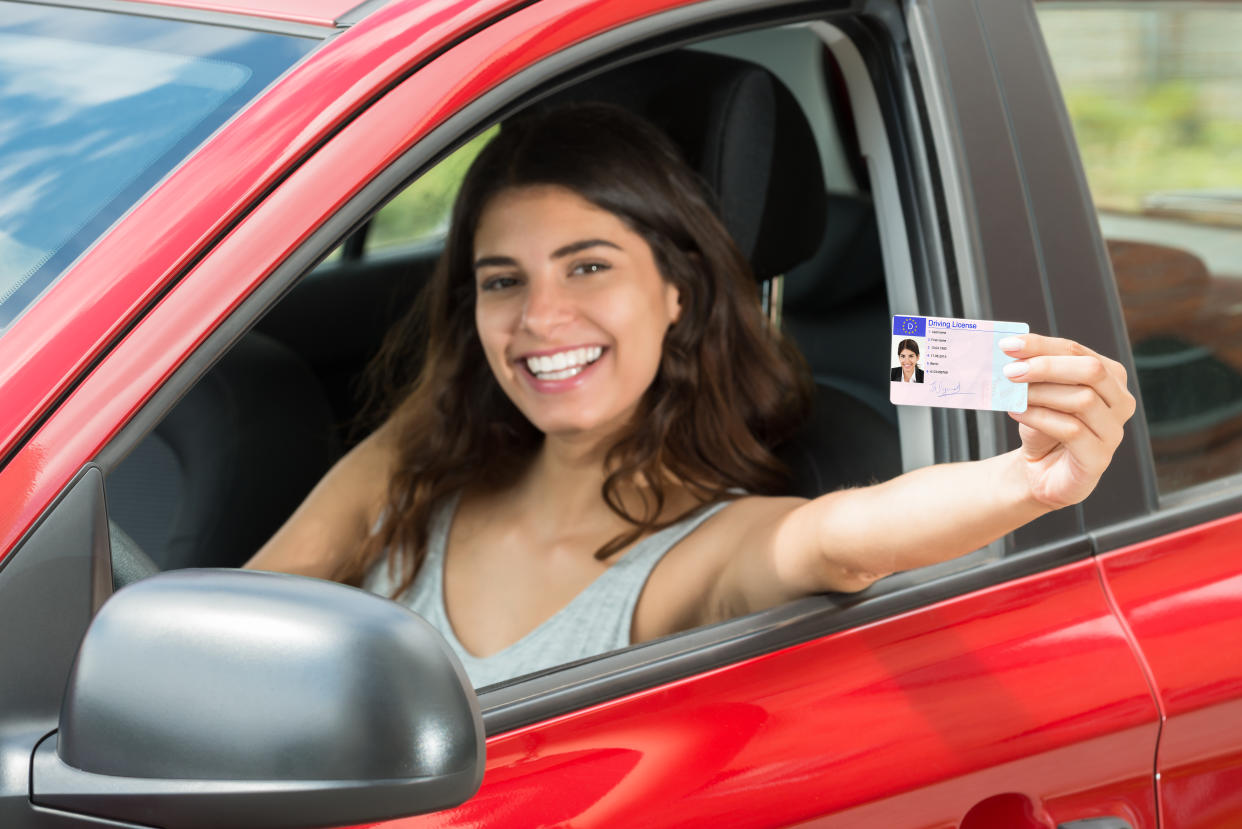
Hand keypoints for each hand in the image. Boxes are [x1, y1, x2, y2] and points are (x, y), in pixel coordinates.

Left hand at [999, 333, 1136, 508]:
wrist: (1042, 469)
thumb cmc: (1043, 426)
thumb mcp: (1038, 393)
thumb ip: (1033, 372)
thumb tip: (1012, 351)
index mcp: (1110, 377)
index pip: (1077, 351)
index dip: (1042, 345)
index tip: (1008, 345)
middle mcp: (1120, 401)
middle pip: (1091, 370)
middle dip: (1046, 366)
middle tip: (1010, 371)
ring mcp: (1114, 431)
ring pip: (1083, 399)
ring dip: (1041, 394)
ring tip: (1012, 396)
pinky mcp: (1099, 457)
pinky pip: (1072, 429)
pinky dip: (1039, 417)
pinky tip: (1017, 413)